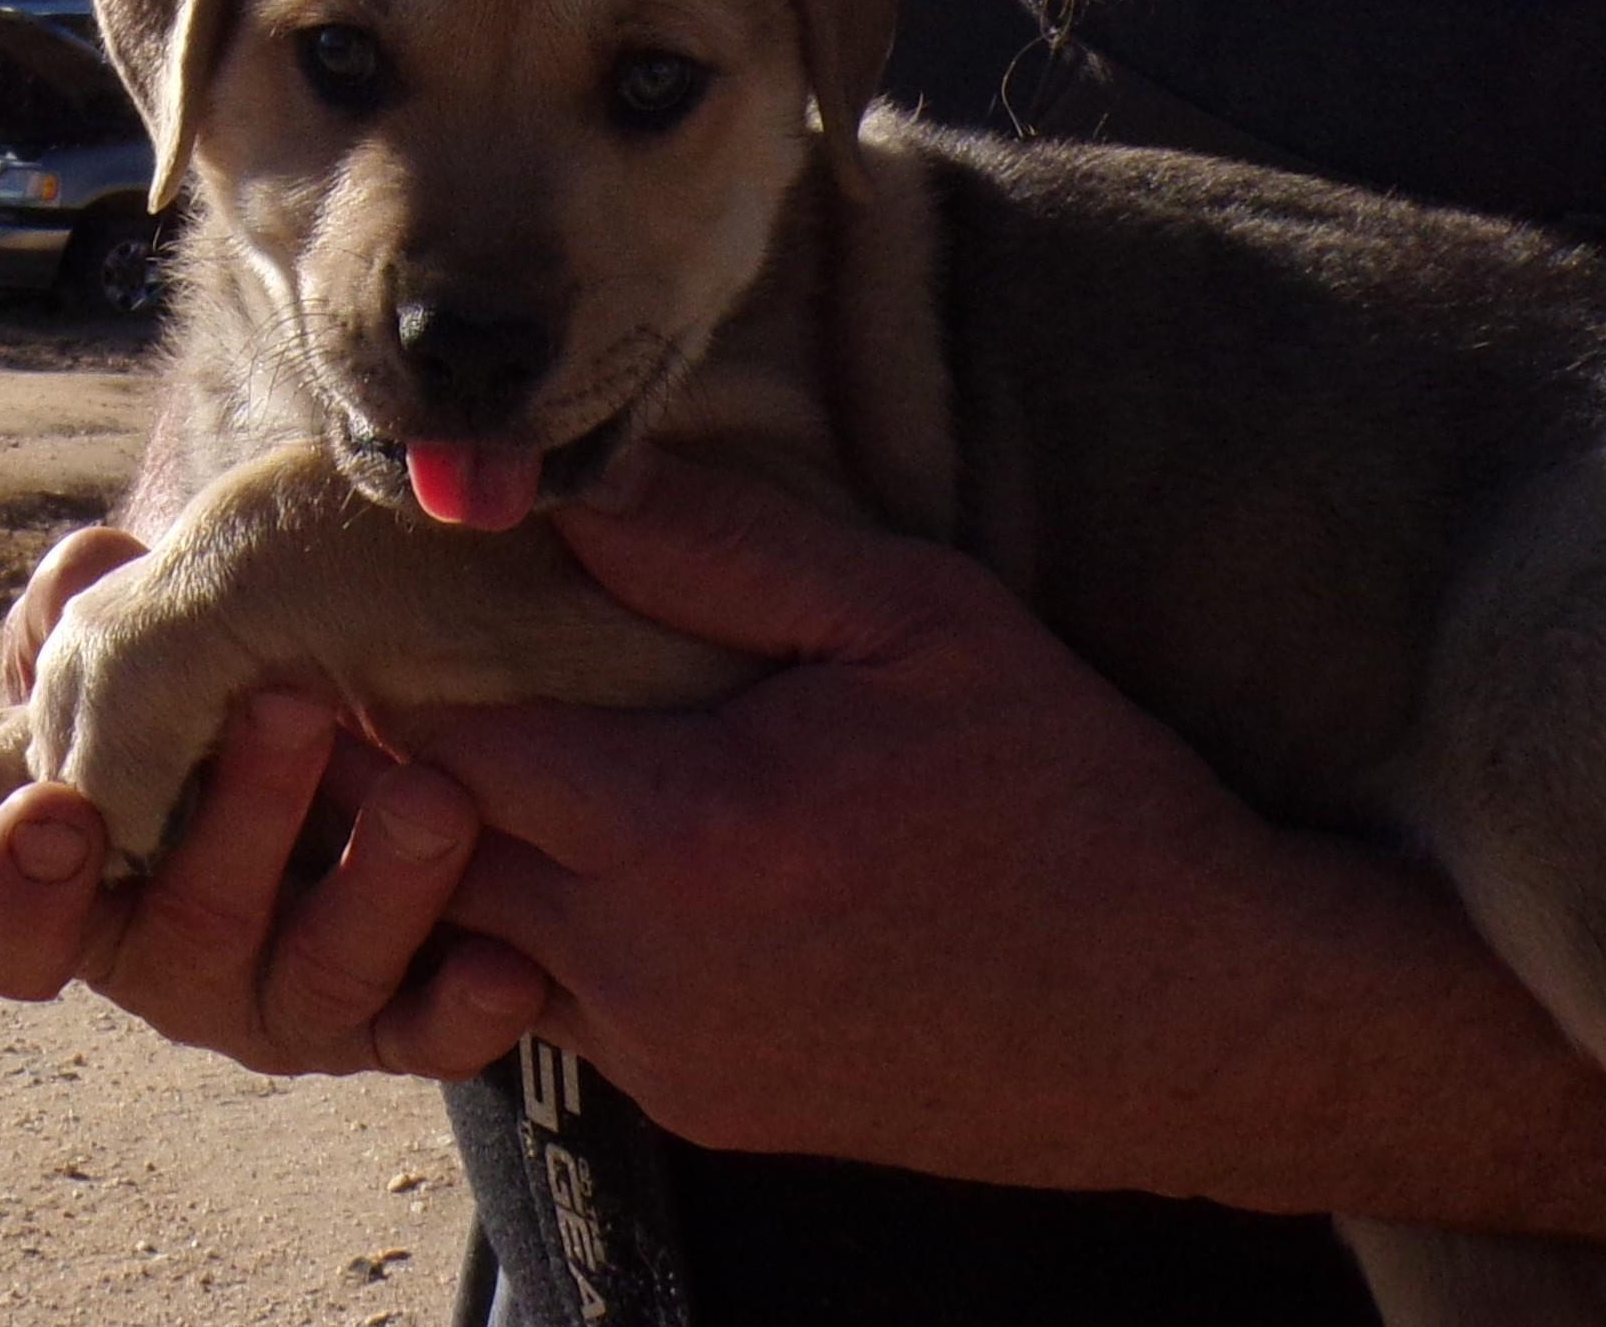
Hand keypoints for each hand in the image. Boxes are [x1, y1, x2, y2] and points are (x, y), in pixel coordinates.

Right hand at [0, 528, 546, 1078]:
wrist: (431, 736)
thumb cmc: (263, 687)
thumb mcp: (189, 641)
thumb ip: (116, 618)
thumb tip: (91, 567)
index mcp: (98, 888)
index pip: (17, 925)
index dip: (19, 883)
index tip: (57, 809)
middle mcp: (186, 962)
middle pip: (191, 930)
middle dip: (240, 819)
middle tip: (295, 706)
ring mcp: (296, 998)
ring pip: (321, 976)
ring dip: (375, 887)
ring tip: (437, 800)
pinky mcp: (405, 1020)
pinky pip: (431, 1037)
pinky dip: (464, 1008)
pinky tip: (510, 967)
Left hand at [421, 451, 1346, 1188]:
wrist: (1183, 1012)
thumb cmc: (1070, 793)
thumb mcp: (922, 619)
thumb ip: (729, 551)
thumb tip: (569, 494)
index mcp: (685, 827)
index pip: (442, 751)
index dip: (422, 677)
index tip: (445, 621)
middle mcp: (646, 966)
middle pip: (438, 862)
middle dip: (443, 773)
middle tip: (500, 686)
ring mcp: (674, 1056)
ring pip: (494, 951)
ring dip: (512, 865)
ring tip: (591, 774)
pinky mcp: (715, 1111)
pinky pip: (583, 1016)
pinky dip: (591, 943)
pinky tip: (689, 875)